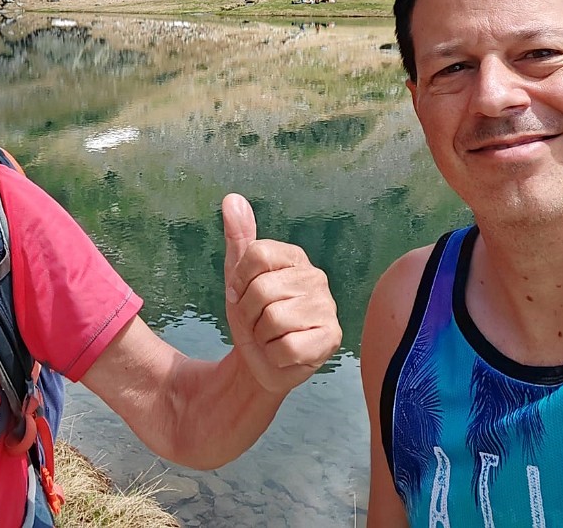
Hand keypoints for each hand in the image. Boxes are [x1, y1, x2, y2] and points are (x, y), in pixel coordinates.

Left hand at [223, 193, 340, 394]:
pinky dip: (276, 355)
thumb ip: (238, 236)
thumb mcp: (238, 276)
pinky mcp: (330, 338)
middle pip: (261, 290)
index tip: (240, 295)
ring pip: (273, 320)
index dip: (239, 281)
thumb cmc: (252, 316)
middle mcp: (315, 278)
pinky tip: (283, 352)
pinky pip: (287, 346)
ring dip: (262, 336)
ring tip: (271, 336)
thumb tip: (232, 198)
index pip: (256, 254)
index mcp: (294, 258)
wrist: (260, 363)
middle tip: (257, 321)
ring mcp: (327, 308)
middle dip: (248, 313)